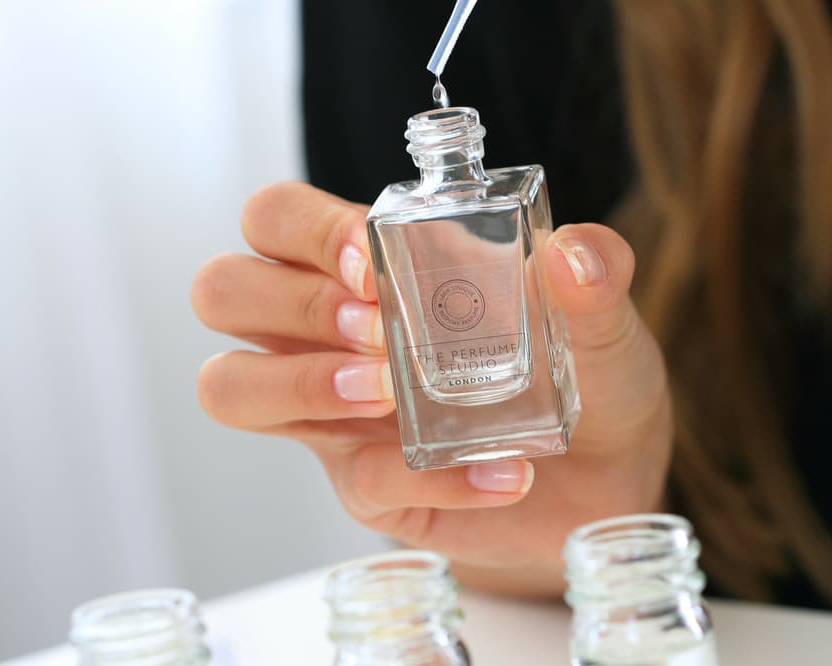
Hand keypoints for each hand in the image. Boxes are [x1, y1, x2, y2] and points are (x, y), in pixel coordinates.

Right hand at [192, 182, 670, 595]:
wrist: (607, 476)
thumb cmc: (586, 378)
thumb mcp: (604, 319)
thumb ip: (595, 274)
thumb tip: (573, 255)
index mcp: (368, 270)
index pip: (279, 218)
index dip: (306, 231)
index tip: (375, 263)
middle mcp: (331, 334)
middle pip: (224, 290)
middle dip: (289, 301)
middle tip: (375, 327)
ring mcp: (337, 414)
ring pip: (230, 388)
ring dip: (302, 383)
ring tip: (392, 390)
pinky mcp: (368, 485)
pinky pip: (357, 480)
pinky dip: (430, 473)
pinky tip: (502, 469)